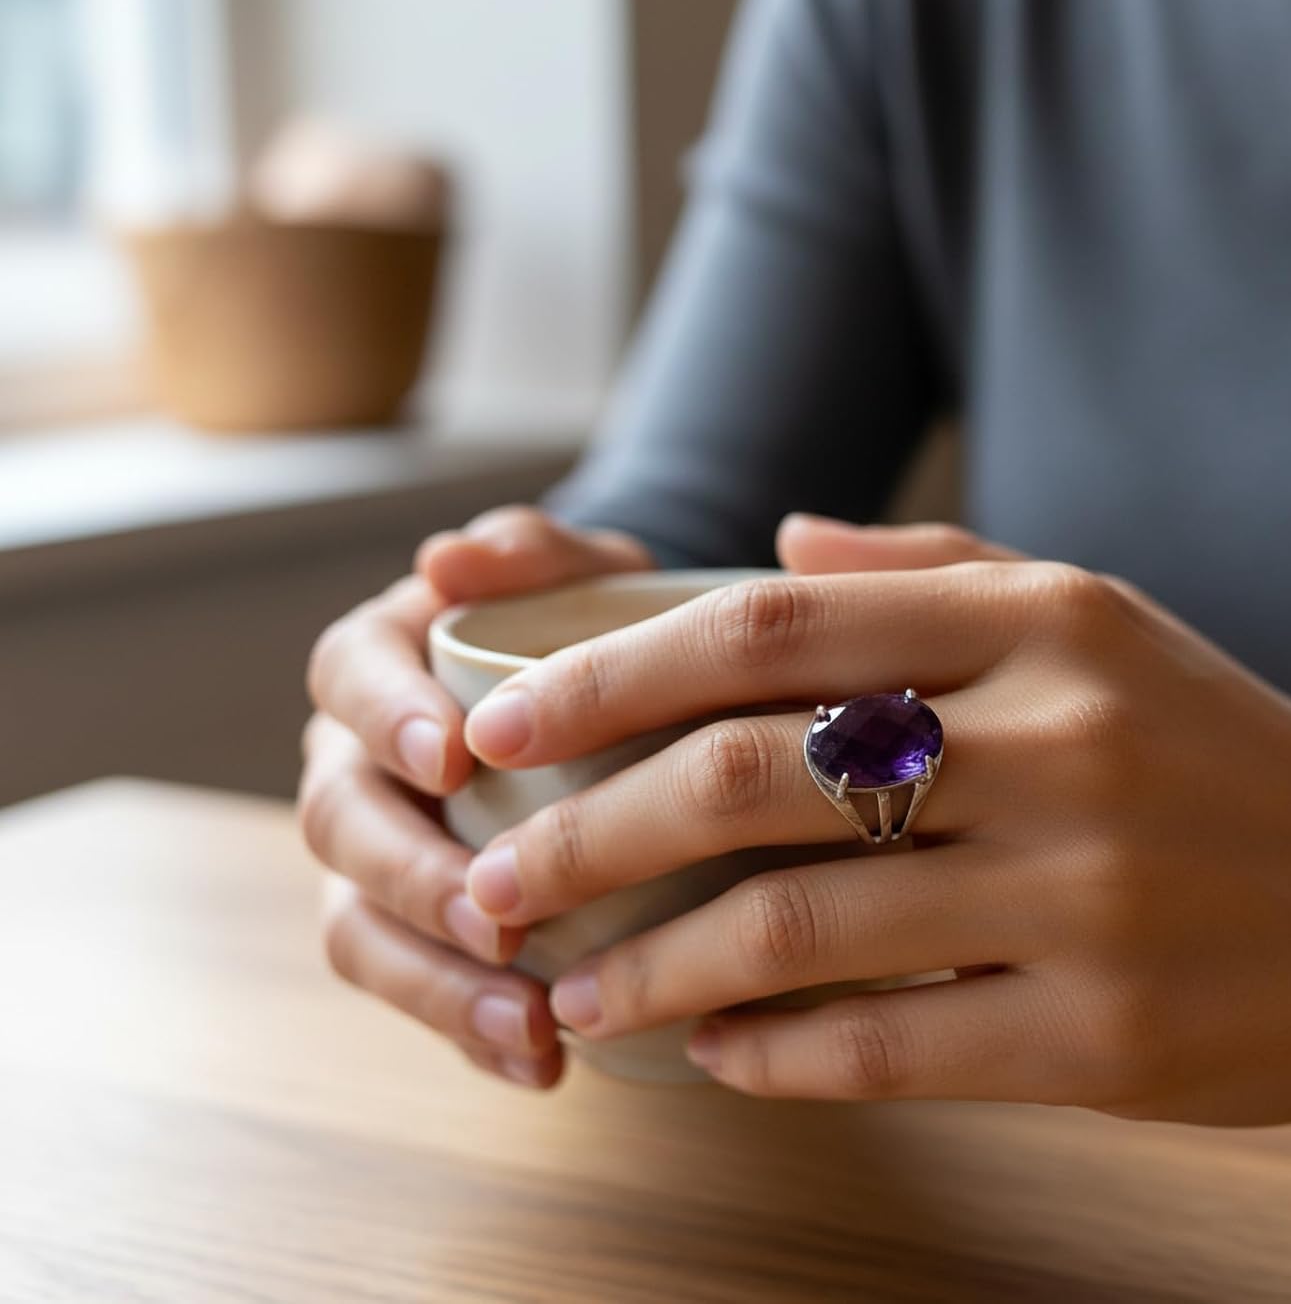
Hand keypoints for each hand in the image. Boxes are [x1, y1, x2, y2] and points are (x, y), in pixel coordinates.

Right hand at [298, 505, 654, 1087]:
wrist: (624, 703)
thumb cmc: (592, 628)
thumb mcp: (582, 573)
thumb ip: (529, 552)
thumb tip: (450, 558)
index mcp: (382, 664)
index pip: (348, 680)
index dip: (387, 718)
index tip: (451, 755)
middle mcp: (356, 763)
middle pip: (340, 822)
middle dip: (412, 874)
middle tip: (496, 916)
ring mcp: (379, 856)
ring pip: (360, 928)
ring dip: (436, 984)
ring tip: (529, 1027)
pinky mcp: (418, 931)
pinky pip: (419, 990)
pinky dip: (472, 1032)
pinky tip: (544, 1066)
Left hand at [460, 513, 1290, 1118]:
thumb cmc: (1223, 746)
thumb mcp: (1099, 616)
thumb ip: (928, 568)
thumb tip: (775, 536)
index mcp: (1039, 621)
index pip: (767, 628)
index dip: (610, 676)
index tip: (501, 724)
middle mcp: (1056, 740)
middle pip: (753, 774)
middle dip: (590, 831)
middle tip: (495, 875)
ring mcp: (1084, 893)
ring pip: (800, 926)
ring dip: (656, 965)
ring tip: (572, 988)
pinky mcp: (1109, 1037)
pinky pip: (889, 1049)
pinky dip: (772, 1056)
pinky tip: (712, 1056)